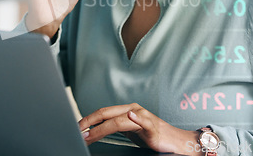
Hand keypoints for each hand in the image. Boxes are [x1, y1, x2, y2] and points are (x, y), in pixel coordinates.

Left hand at [79, 103, 201, 154]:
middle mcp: (133, 110)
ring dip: (100, 128)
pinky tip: (130, 117)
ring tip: (89, 135)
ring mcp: (143, 117)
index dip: (88, 119)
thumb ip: (116, 128)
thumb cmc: (154, 137)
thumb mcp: (131, 132)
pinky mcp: (152, 127)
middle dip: (89, 122)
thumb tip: (96, 129)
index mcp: (127, 110)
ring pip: (117, 120)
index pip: (103, 112)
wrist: (176, 142)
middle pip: (106, 113)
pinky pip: (143, 122)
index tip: (76, 127)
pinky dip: (136, 119)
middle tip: (77, 131)